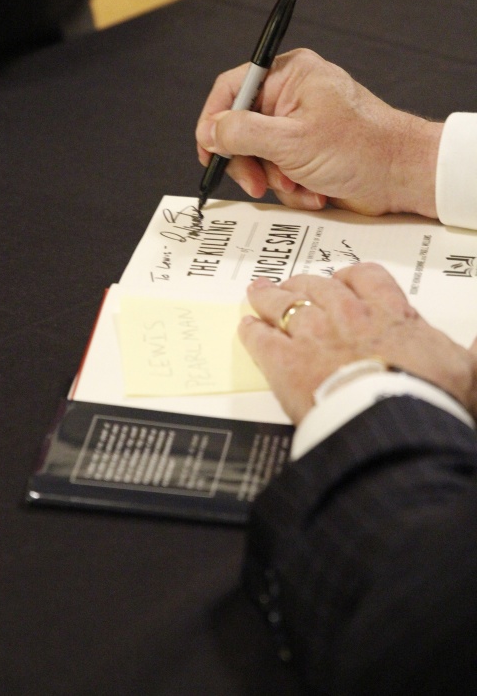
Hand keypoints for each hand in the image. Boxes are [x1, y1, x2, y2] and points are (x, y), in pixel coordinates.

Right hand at [196, 49, 442, 217]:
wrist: (401, 177)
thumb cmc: (361, 148)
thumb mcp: (292, 140)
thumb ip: (244, 134)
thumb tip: (210, 132)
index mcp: (289, 76)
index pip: (232, 88)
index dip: (214, 120)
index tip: (208, 149)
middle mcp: (291, 96)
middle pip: (240, 128)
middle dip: (249, 162)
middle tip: (255, 184)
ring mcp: (298, 126)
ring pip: (258, 157)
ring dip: (275, 179)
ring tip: (300, 185)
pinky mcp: (306, 153)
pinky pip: (278, 172)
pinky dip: (292, 188)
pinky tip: (314, 191)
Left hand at [239, 263, 476, 424]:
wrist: (394, 424)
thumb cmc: (429, 399)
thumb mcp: (467, 371)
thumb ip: (471, 352)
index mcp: (390, 314)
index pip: (365, 277)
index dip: (349, 277)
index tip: (341, 280)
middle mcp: (348, 317)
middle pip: (318, 287)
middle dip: (303, 284)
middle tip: (291, 285)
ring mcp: (314, 336)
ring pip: (286, 304)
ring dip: (270, 298)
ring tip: (258, 293)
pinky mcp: (286, 363)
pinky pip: (261, 338)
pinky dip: (251, 330)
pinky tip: (246, 326)